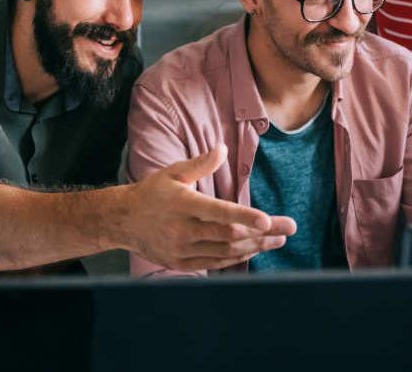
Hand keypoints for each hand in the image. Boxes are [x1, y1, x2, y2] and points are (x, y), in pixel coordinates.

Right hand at [120, 144, 296, 271]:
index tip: (267, 220)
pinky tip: (254, 249)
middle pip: (230, 234)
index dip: (245, 216)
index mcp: (183, 204)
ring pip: (226, 251)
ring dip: (256, 245)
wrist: (122, 221)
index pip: (219, 212)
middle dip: (263, 232)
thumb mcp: (172, 173)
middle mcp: (183, 229)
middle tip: (289, 227)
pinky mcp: (181, 263)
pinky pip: (215, 263)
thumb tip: (223, 148)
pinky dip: (237, 257)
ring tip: (279, 239)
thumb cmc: (152, 193)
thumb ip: (200, 163)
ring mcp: (182, 249)